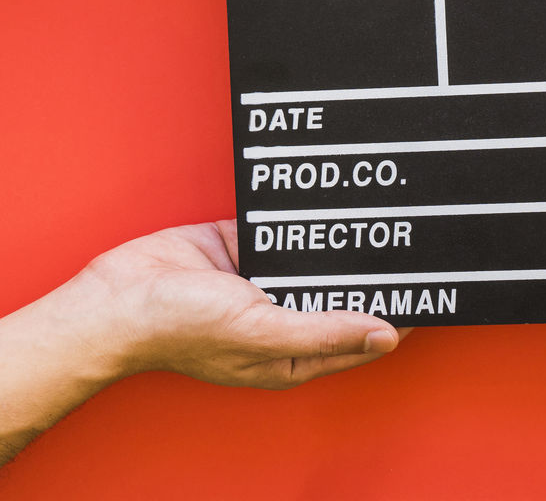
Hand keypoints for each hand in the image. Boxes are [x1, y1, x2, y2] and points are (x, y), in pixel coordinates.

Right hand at [73, 220, 407, 388]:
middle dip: (365, 266)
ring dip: (332, 234)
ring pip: (311, 252)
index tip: (427, 287)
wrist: (118, 295)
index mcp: (290, 352)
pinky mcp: (239, 243)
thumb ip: (324, 330)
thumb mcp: (261, 331)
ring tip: (372, 208)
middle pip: (337, 288)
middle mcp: (279, 315)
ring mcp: (259, 278)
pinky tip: (321, 194)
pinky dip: (296, 211)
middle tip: (406, 235)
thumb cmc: (179, 330)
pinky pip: (278, 224)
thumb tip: (383, 335)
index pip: (357, 333)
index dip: (393, 312)